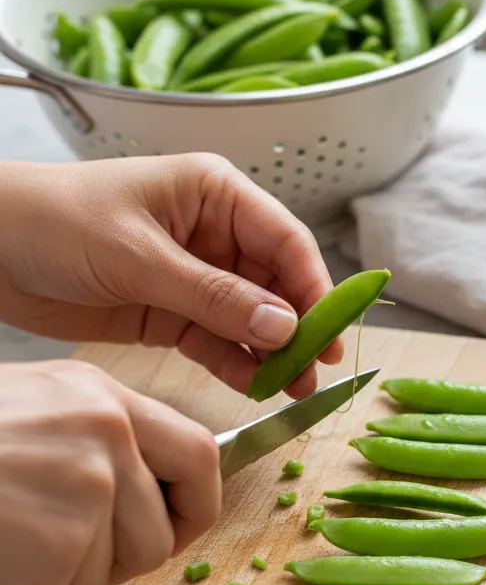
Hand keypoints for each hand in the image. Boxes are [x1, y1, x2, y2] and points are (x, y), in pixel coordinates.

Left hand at [0, 153, 340, 398]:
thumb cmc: (55, 221)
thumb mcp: (139, 257)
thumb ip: (214, 295)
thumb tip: (284, 326)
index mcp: (217, 195)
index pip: (286, 241)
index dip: (315, 286)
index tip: (330, 331)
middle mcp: (217, 235)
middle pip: (278, 285)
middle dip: (299, 327)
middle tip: (316, 370)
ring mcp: (197, 277)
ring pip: (253, 320)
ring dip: (274, 353)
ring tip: (294, 389)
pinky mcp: (173, 314)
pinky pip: (219, 342)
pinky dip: (237, 364)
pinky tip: (256, 385)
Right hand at [0, 360, 219, 584]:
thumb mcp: (40, 408)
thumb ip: (102, 440)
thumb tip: (155, 497)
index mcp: (106, 398)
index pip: (201, 455)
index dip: (196, 504)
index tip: (177, 528)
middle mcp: (108, 434)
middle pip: (156, 536)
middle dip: (112, 564)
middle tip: (55, 553)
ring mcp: (86, 485)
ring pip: (106, 576)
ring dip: (55, 581)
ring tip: (7, 542)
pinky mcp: (56, 539)